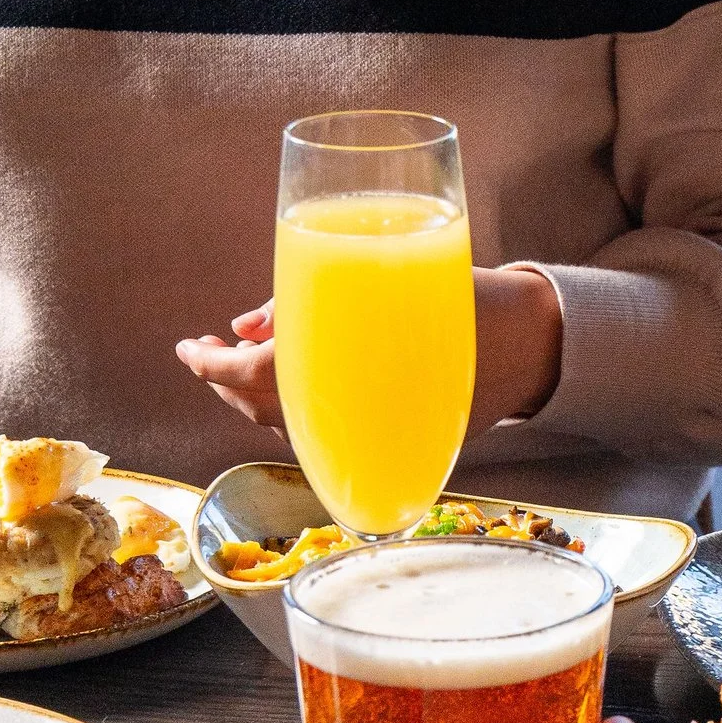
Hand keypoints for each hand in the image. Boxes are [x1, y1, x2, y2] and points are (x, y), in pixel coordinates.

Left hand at [177, 266, 565, 437]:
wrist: (531, 342)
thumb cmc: (460, 302)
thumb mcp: (375, 279)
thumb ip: (302, 304)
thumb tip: (247, 326)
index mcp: (337, 375)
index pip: (247, 379)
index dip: (207, 365)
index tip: (190, 346)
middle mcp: (350, 415)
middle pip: (260, 409)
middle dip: (227, 380)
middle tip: (213, 351)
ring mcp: (374, 435)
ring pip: (291, 425)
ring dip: (260, 396)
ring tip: (253, 361)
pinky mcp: (396, 443)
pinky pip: (329, 433)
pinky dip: (300, 409)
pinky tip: (303, 383)